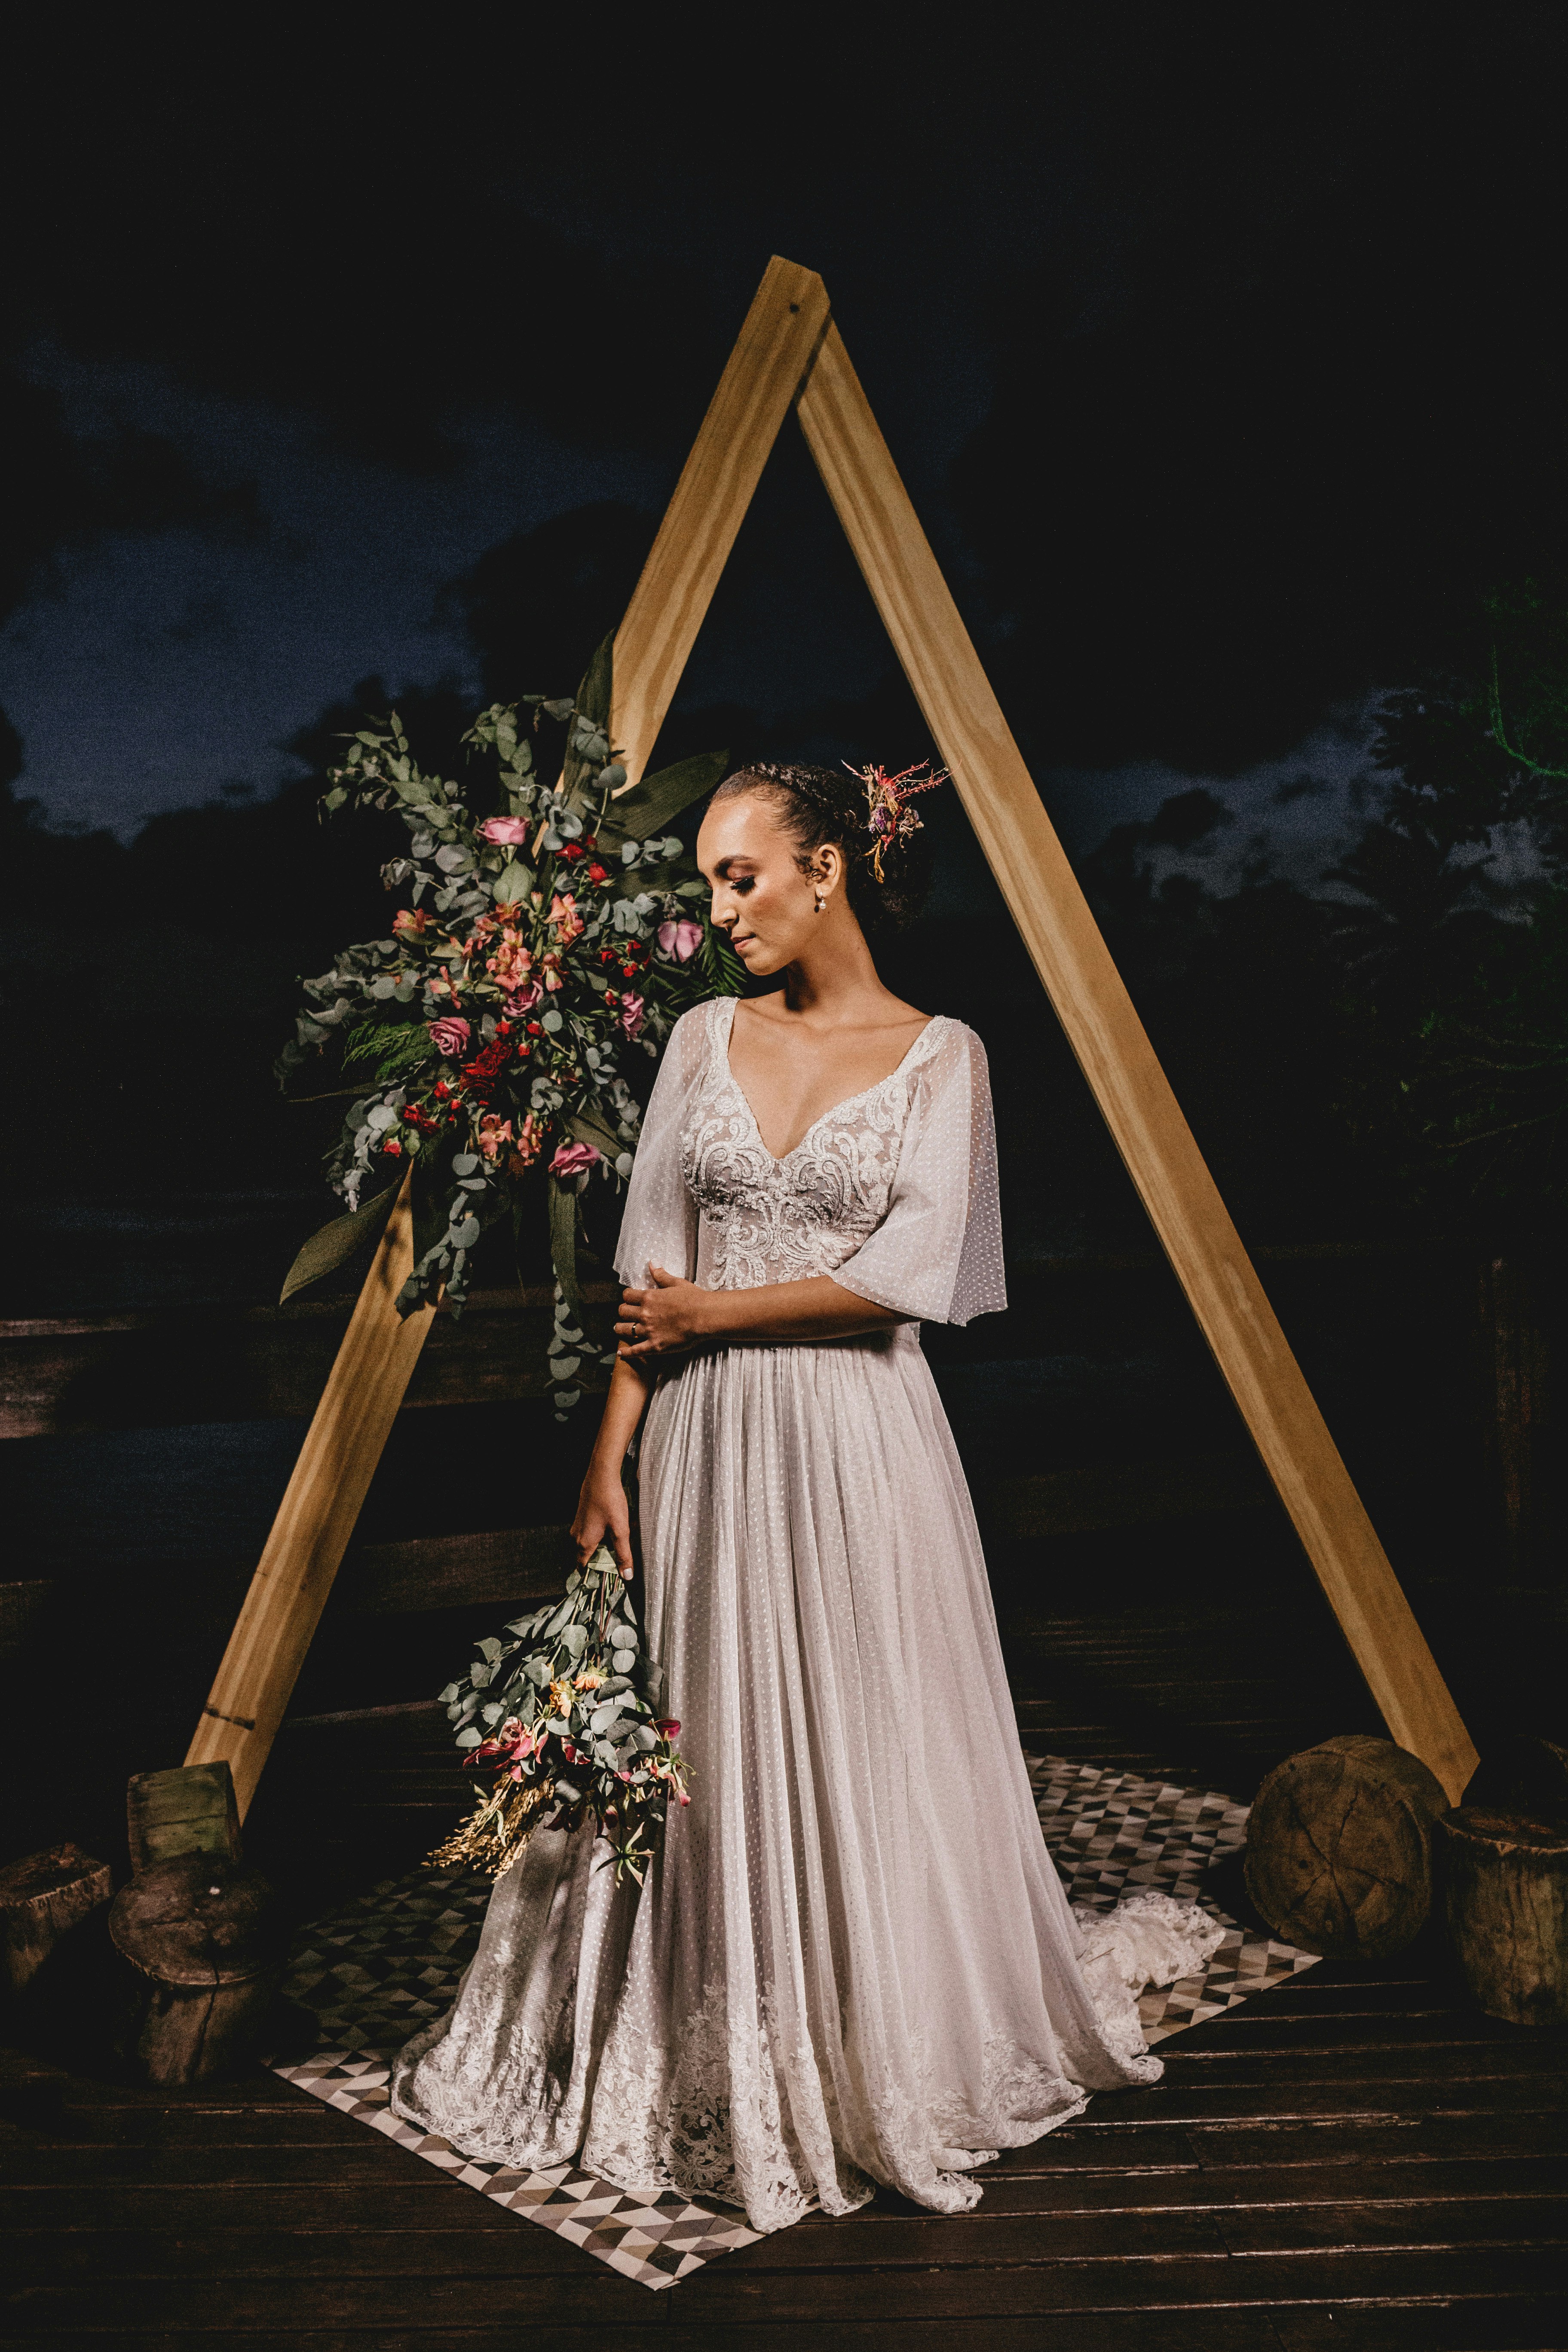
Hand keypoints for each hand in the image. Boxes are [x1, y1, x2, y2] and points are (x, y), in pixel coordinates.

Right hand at [571, 1461, 633, 1576]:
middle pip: (586, 1557)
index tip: (605, 1579)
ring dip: (601, 1547)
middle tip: (616, 1563)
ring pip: (588, 1544)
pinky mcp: (581, 1516)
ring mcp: (577, 1525)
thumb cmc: (610, 1502)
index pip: (582, 1568)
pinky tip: (612, 1530)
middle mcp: (576, 1536)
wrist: (601, 1476)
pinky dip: (599, 1536)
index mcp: (583, 1543)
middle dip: (600, 1561)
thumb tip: (626, 1576)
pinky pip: (588, 1533)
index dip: (593, 1575)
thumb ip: (623, 1554)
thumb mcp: (620, 1531)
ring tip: (617, 1545)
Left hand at [616, 1265, 710, 1359]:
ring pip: (624, 1330)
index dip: (627, 1297)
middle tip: (626, 1314)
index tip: (630, 1299)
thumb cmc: (694, 1298)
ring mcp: (649, 1331)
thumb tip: (652, 1263)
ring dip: (620, 1329)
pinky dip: (626, 1353)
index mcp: (649, 1297)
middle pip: (622, 1312)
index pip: (627, 1295)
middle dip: (623, 1312)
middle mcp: (645, 1314)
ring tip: (619, 1329)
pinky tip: (620, 1353)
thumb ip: (661, 1275)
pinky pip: (635, 1351)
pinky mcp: (655, 1346)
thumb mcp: (677, 1283)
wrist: (706, 1316)